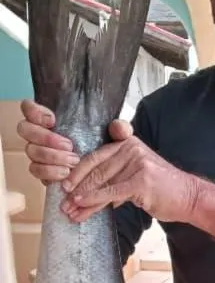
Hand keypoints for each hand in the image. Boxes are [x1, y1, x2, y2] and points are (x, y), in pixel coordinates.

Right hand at [17, 99, 131, 182]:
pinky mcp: (42, 171)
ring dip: (51, 157)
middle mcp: (38, 134)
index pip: (28, 108)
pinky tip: (65, 174)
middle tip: (69, 145)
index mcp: (49, 118)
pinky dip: (50, 173)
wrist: (102, 170)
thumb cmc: (102, 146)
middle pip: (25, 130)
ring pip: (31, 152)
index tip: (53, 120)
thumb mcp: (115, 137)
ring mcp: (38, 153)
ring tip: (72, 162)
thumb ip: (121, 129)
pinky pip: (36, 172)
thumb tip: (120, 128)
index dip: (35, 112)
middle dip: (46, 138)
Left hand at [60, 136, 197, 223]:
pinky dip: (93, 200)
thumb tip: (89, 192)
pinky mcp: (141, 181)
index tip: (65, 183)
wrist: (188, 196)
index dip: (77, 170)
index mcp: (128, 143)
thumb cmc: (162, 188)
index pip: (95, 155)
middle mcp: (131, 148)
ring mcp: (137, 163)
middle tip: (62, 201)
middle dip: (76, 187)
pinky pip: (111, 192)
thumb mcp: (136, 174)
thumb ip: (114, 177)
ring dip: (82, 198)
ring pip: (100, 181)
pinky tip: (82, 206)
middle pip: (95, 168)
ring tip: (69, 210)